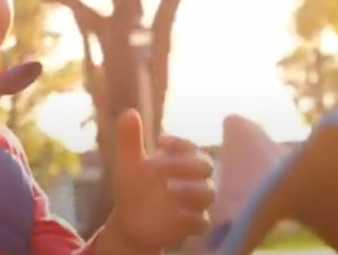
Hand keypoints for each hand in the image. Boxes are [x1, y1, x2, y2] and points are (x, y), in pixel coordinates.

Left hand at [100, 109, 215, 253]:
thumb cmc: (134, 187)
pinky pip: (203, 222)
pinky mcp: (192, 225)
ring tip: (169, 189)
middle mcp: (192, 179)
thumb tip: (130, 111)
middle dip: (189, 165)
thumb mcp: (128, 163)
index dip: (179, 143)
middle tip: (166, 167)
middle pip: (206, 166)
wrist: (130, 220)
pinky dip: (193, 219)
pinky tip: (177, 214)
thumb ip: (130, 139)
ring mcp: (195, 203)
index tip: (160, 142)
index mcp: (178, 161)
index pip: (190, 147)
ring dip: (192, 190)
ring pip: (208, 193)